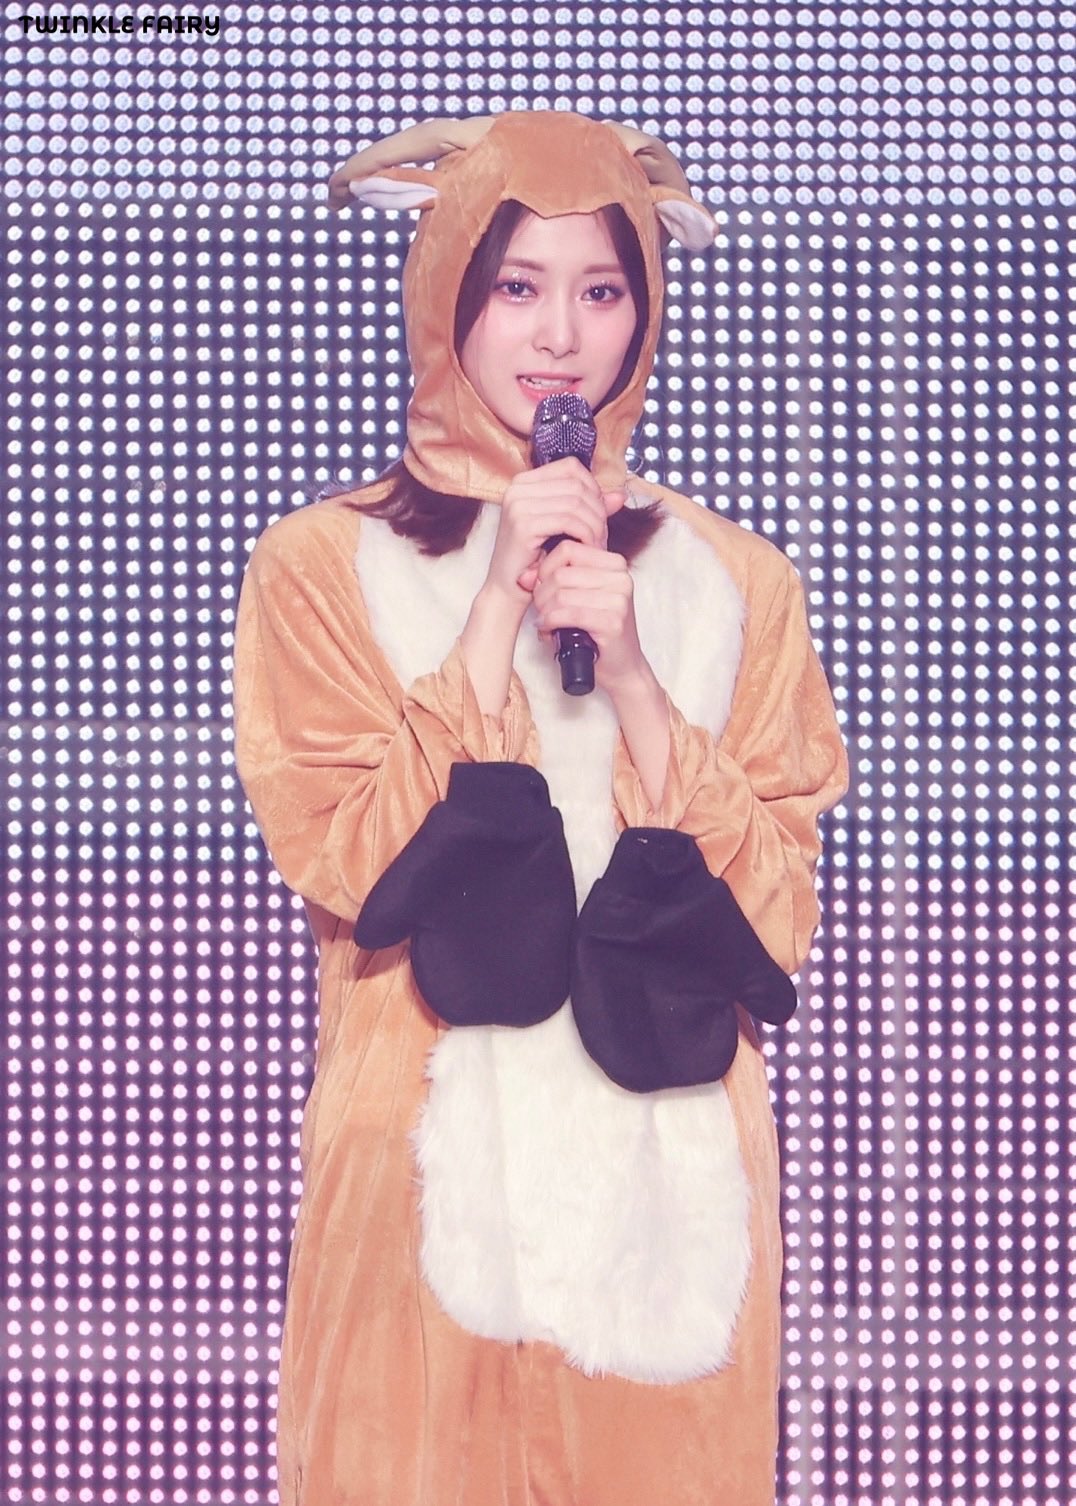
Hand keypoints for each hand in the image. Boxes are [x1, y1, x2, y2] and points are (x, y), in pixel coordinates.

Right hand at [485, 458, 625, 605]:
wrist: (508, 589)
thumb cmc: (536, 559)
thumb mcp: (564, 528)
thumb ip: (589, 509)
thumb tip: (620, 495)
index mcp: (525, 482)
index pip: (571, 467)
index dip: (593, 488)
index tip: (599, 514)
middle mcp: (518, 488)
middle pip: (576, 485)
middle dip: (597, 511)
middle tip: (602, 535)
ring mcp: (518, 504)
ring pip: (575, 502)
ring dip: (594, 525)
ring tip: (597, 544)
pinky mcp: (523, 525)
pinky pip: (568, 521)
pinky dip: (585, 534)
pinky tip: (588, 549)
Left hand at [530, 540, 649, 695]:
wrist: (622, 666)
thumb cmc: (597, 631)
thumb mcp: (578, 596)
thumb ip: (556, 579)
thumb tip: (524, 576)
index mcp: (615, 564)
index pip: (568, 549)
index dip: (545, 568)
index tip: (542, 587)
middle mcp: (621, 577)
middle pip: (561, 572)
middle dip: (542, 594)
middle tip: (541, 610)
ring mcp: (619, 599)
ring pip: (561, 594)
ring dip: (544, 611)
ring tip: (545, 622)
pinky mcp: (613, 622)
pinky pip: (568, 614)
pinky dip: (551, 623)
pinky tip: (548, 630)